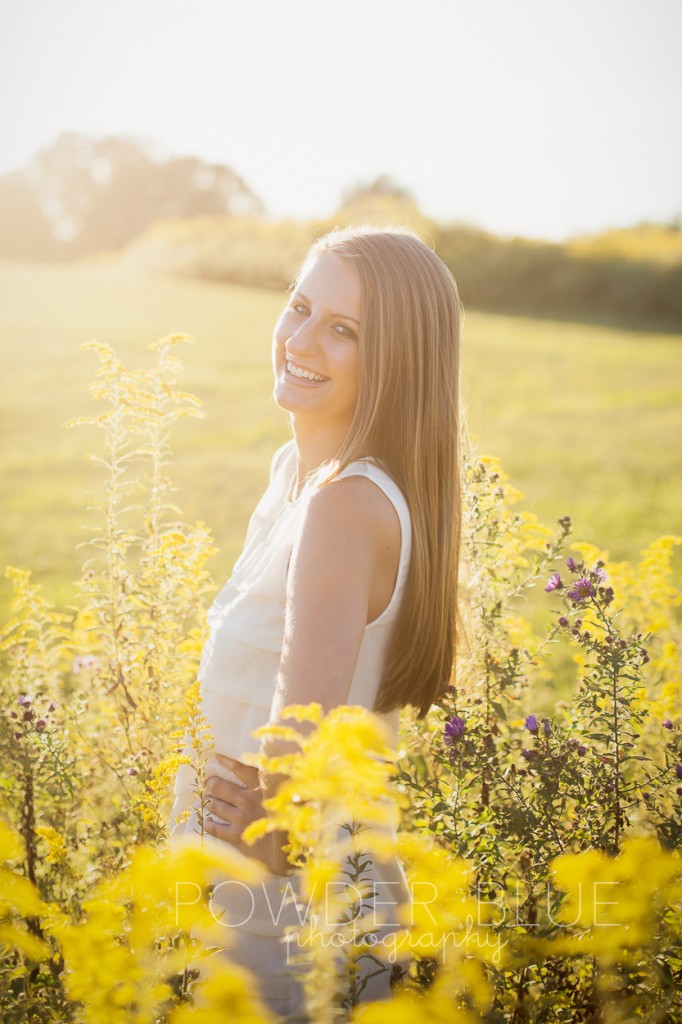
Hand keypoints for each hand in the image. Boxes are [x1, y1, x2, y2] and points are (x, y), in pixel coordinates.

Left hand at [203, 753, 289, 874]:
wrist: (288, 850)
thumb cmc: (288, 821)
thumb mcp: (284, 796)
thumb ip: (273, 784)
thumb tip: (263, 770)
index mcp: (261, 788)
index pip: (240, 768)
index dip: (226, 761)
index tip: (216, 757)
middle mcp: (248, 800)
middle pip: (221, 786)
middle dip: (211, 783)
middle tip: (207, 783)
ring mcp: (241, 818)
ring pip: (215, 805)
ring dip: (209, 801)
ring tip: (206, 800)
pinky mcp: (236, 835)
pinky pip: (215, 827)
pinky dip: (208, 823)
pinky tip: (207, 821)